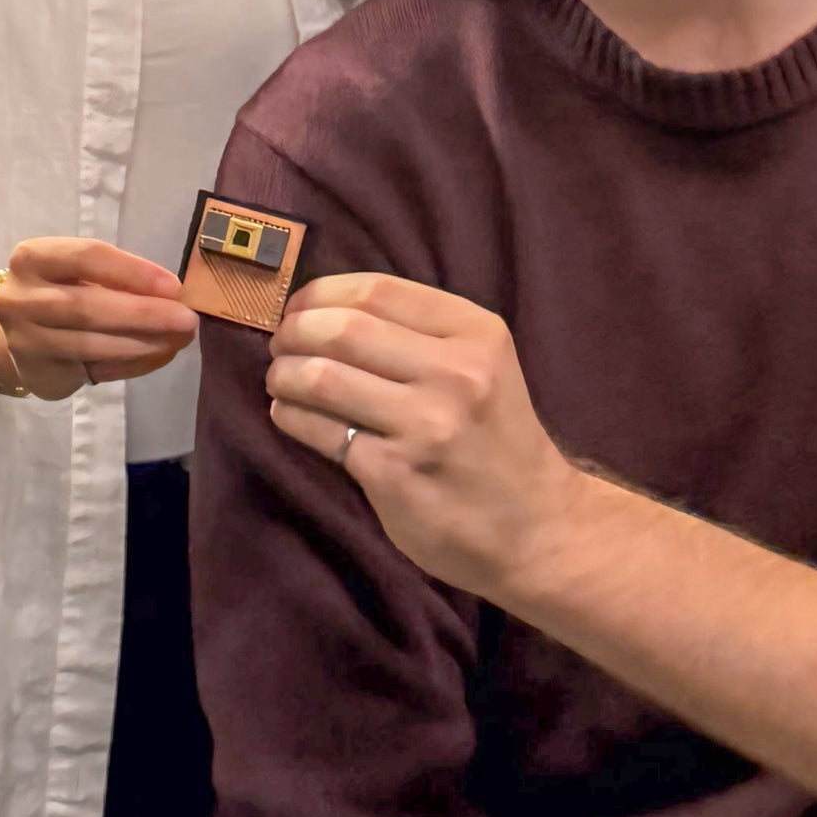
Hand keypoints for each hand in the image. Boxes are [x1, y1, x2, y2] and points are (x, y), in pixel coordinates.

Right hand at [0, 238, 198, 400]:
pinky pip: (94, 370)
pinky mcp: (38, 374)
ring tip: (178, 340)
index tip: (174, 286)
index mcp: (33, 258)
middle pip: (87, 306)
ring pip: (90, 345)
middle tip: (187, 320)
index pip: (86, 257)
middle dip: (144, 314)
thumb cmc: (58, 291)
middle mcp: (20, 298)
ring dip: (142, 344)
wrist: (10, 334)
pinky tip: (158, 355)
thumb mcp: (77, 272)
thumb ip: (116, 279)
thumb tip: (173, 296)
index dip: (133, 271)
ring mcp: (25, 341)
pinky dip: (132, 364)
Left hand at [266, 274, 579, 600]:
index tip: (298, 306)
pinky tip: (289, 414)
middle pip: (344, 329)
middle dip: (294, 332)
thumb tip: (323, 308)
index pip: (378, 290)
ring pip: (323, 378)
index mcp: (477, 333)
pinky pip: (322, 431)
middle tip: (280, 344)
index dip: (322, 293)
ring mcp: (426, 425)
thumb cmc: (497, 439)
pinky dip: (290, 416)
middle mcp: (456, 373)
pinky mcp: (396, 473)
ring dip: (284, 374)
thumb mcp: (483, 366)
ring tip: (280, 378)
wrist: (537, 527)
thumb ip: (419, 334)